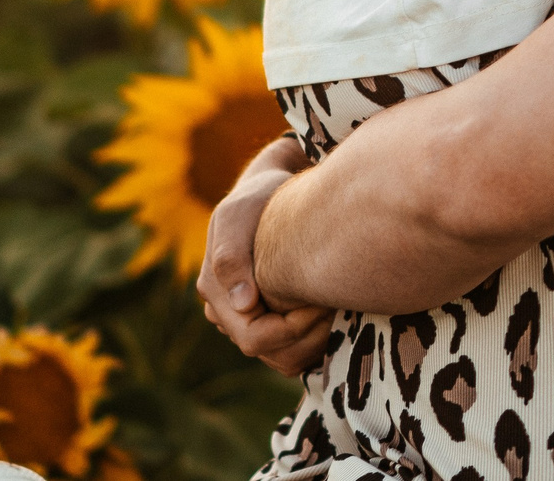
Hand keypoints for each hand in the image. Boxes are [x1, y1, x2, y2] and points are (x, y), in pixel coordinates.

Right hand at [196, 138, 332, 375]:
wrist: (271, 194)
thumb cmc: (258, 198)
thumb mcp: (239, 214)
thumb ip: (232, 256)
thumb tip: (243, 303)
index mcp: (216, 293)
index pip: (254, 338)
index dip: (291, 329)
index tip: (321, 303)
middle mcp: (226, 313)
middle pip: (270, 354)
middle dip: (307, 338)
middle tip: (337, 308)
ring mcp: (247, 320)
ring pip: (283, 360)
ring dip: (314, 344)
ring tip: (337, 312)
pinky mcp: (269, 320)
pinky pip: (293, 352)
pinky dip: (315, 342)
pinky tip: (332, 316)